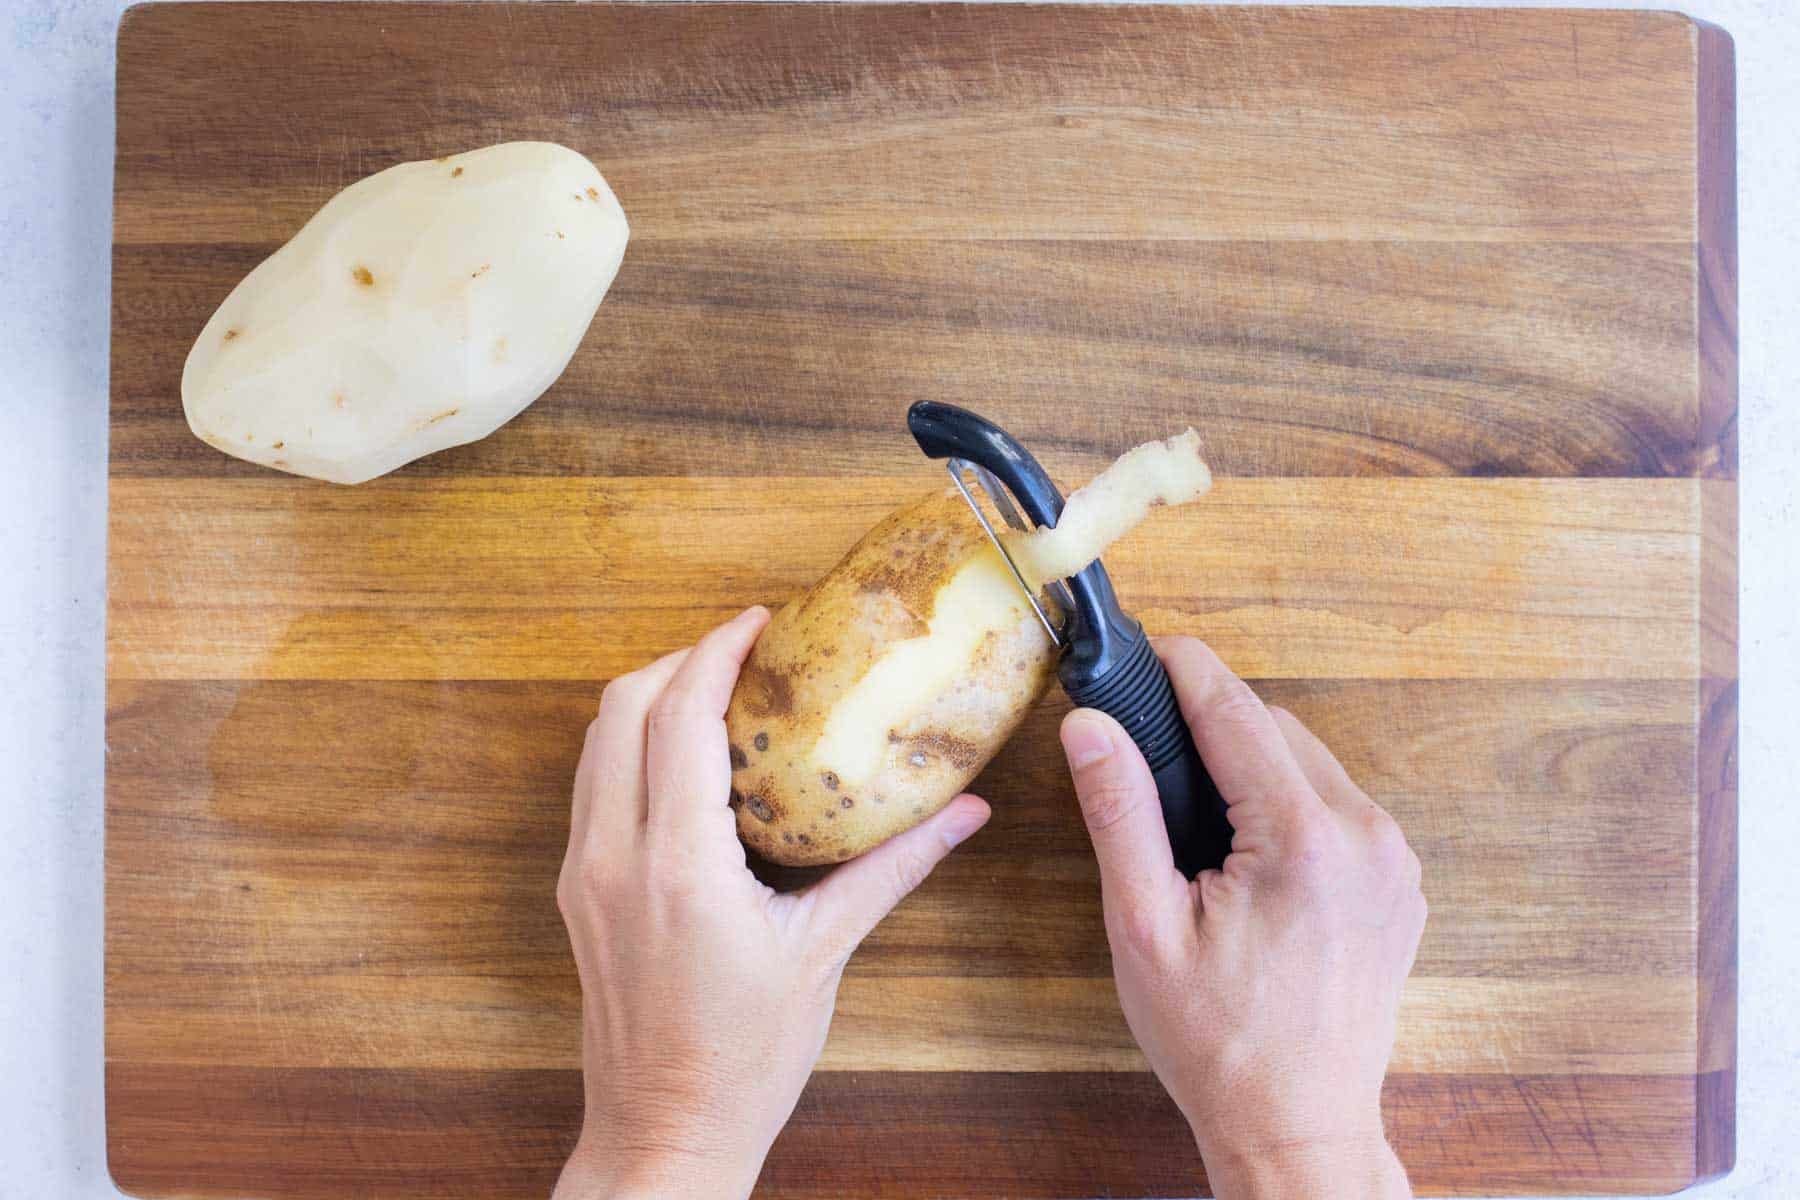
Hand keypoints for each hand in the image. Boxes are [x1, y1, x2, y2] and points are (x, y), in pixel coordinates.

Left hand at [553, 607, 991, 1198]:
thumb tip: (965, 812)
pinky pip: (592, 785)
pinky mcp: (578, 891)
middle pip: (622, 708)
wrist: (662, 1133)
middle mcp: (615, 856)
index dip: (717, 652)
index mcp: (679, 865)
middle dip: (681, 660)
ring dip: (650, 698)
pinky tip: (687, 756)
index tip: (760, 623)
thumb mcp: (824, 954)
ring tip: (718, 689)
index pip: (680, 717)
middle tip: (745, 651)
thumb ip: (892, 868)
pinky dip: (632, 745)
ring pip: (596, 742)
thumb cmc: (743, 1057)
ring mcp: (584, 872)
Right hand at [1058, 637, 1425, 1199]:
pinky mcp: (1402, 886)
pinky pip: (1341, 808)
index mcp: (1301, 839)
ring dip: (1256, 764)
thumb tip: (1090, 727)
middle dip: (1216, 722)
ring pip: (1314, 764)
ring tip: (1196, 811)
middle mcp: (1365, 837)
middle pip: (1278, 730)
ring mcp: (1394, 862)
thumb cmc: (1217, 1041)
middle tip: (1151, 743)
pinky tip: (1248, 849)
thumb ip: (1120, 813)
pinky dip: (1293, 803)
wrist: (1298, 1126)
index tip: (1150, 645)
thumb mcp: (1144, 926)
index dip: (1186, 669)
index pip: (1236, 711)